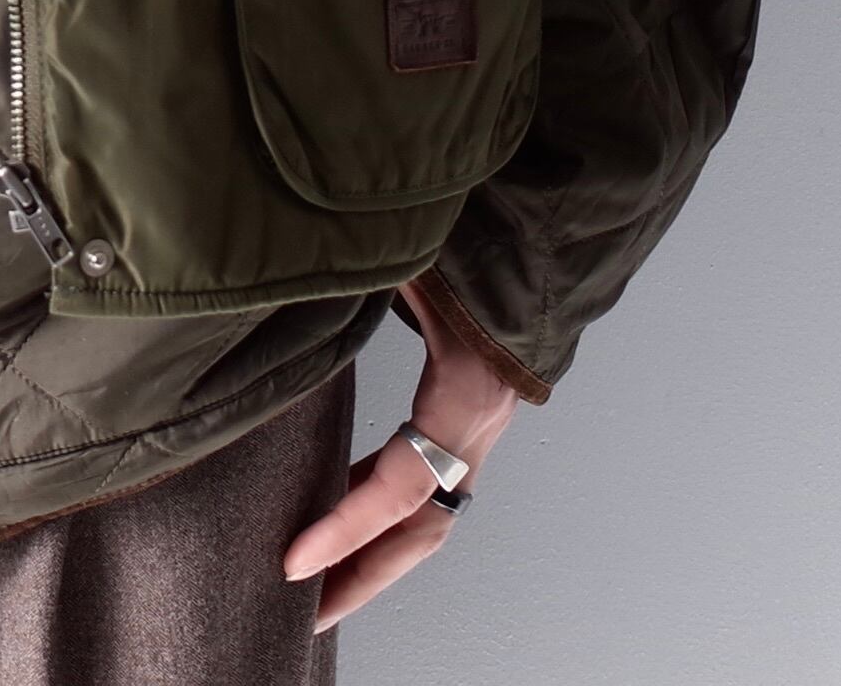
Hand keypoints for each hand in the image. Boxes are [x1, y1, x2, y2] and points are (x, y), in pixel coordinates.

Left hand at [282, 273, 519, 630]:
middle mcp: (478, 424)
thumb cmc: (487, 238)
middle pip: (419, 531)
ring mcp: (479, 424)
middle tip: (303, 611)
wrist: (549, 229)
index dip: (344, 528)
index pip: (399, 488)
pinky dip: (380, 503)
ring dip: (372, 550)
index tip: (291, 561)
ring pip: (426, 514)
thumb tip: (291, 270)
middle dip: (362, 577)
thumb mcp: (420, 259)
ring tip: (314, 581)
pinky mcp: (468, 412)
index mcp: (466, 397)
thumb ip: (362, 273)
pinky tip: (337, 506)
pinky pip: (425, 478)